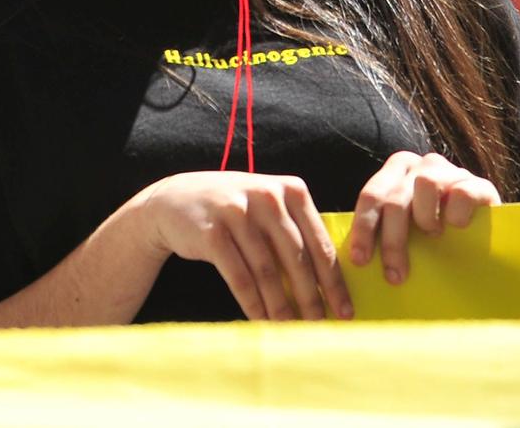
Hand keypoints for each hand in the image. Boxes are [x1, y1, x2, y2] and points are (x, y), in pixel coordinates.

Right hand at [131, 172, 352, 321]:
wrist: (174, 200)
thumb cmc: (233, 209)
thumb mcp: (268, 206)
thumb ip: (296, 230)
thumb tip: (330, 282)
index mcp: (291, 190)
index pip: (320, 242)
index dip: (334, 280)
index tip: (345, 309)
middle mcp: (267, 197)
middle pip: (297, 258)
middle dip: (311, 298)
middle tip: (320, 326)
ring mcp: (237, 212)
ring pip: (267, 271)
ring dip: (281, 306)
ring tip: (292, 330)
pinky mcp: (212, 232)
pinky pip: (239, 276)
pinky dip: (252, 303)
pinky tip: (262, 320)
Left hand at [344, 151, 498, 285]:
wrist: (486, 240)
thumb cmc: (437, 239)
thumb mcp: (406, 233)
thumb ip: (382, 233)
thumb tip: (352, 264)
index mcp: (397, 171)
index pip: (371, 195)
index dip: (363, 227)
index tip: (360, 260)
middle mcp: (422, 165)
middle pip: (395, 198)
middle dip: (392, 240)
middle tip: (395, 276)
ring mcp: (451, 171)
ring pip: (425, 183)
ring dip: (425, 218)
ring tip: (432, 237)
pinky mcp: (480, 184)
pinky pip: (461, 193)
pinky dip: (455, 215)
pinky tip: (457, 229)